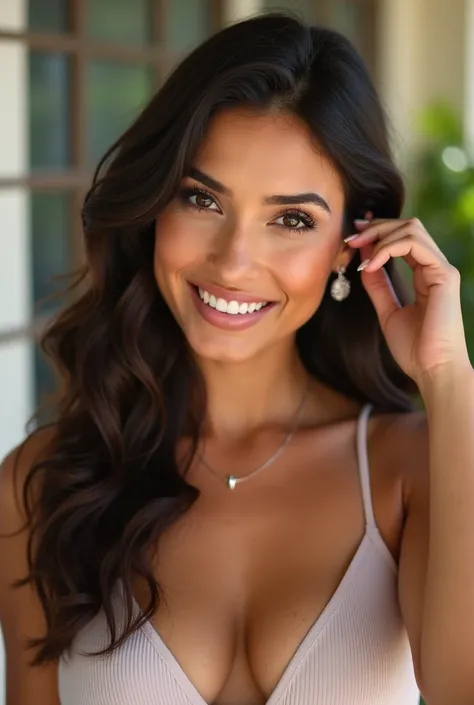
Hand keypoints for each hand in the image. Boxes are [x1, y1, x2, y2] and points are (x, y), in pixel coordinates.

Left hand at [345, 214, 470, 385]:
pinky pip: (414, 245)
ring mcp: (442, 269)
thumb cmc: (414, 349)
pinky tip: (370, 265)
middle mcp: (436, 268)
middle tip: (351, 238)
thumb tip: (363, 261)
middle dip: (376, 227)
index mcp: (426, 275)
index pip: (404, 238)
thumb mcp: (387, 311)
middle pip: (409, 226)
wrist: (432, 370)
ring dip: (380, 236)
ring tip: (359, 252)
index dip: (378, 232)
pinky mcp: (444, 275)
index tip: (352, 238)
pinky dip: (387, 249)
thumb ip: (378, 285)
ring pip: (412, 229)